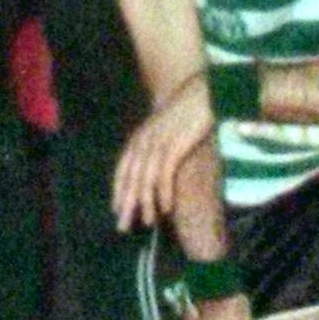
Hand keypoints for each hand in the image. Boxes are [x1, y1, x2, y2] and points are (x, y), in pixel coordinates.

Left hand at [111, 76, 214, 230]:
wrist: (201, 93)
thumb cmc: (185, 112)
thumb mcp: (164, 129)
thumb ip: (156, 146)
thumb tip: (155, 167)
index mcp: (139, 137)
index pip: (123, 168)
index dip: (119, 190)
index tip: (117, 209)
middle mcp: (144, 141)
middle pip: (131, 177)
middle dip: (127, 203)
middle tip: (124, 226)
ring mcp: (158, 143)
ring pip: (146, 179)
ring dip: (146, 203)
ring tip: (147, 222)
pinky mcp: (174, 145)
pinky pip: (165, 174)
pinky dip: (164, 192)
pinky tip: (166, 209)